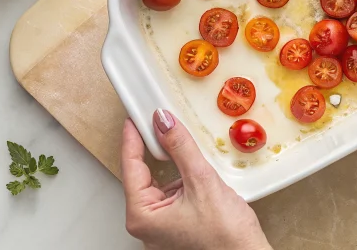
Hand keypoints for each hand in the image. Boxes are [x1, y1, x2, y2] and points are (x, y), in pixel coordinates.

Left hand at [121, 111, 270, 249]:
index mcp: (142, 217)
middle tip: (161, 128)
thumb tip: (164, 124)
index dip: (133, 139)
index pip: (131, 168)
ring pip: (161, 185)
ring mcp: (161, 227)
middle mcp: (147, 225)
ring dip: (175, 169)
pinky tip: (197, 178)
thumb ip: (180, 147)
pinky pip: (173, 196)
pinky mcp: (176, 226)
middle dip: (156, 153)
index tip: (135, 119)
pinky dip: (184, 182)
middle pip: (144, 176)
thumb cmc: (226, 237)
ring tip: (191, 160)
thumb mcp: (202, 180)